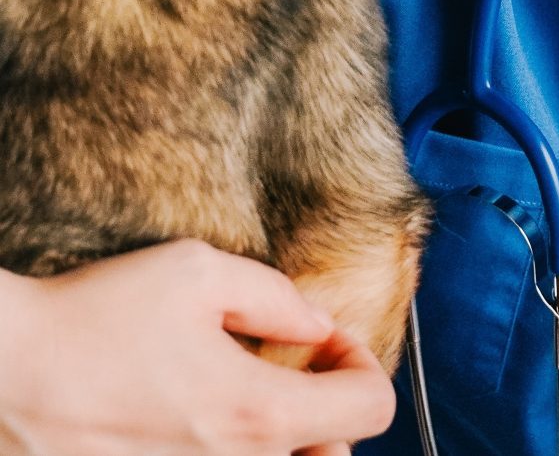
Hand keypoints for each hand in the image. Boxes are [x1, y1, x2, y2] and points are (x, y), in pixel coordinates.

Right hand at [0, 241, 396, 454]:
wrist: (9, 369)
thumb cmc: (100, 315)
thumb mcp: (201, 272)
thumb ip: (277, 298)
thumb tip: (318, 324)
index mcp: (254, 411)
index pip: (370, 410)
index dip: (363, 364)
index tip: (328, 339)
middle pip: (334, 454)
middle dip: (332, 406)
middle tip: (299, 365)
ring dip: (291, 436)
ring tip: (255, 390)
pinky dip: (237, 450)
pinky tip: (207, 415)